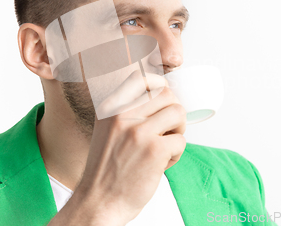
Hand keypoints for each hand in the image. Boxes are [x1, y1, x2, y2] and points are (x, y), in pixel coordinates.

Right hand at [48, 70, 186, 225]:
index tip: (163, 98)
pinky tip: (162, 163)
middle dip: (173, 111)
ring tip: (166, 146)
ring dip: (178, 130)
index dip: (159, 85)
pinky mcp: (154, 150)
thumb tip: (159, 94)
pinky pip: (181, 141)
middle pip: (166, 94)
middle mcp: (123, 115)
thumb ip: (125, 111)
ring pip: (178, 112)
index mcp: (111, 108)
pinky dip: (177, 154)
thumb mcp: (106, 130)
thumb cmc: (106, 169)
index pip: (141, 79)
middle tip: (167, 130)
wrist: (98, 201)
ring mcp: (139, 131)